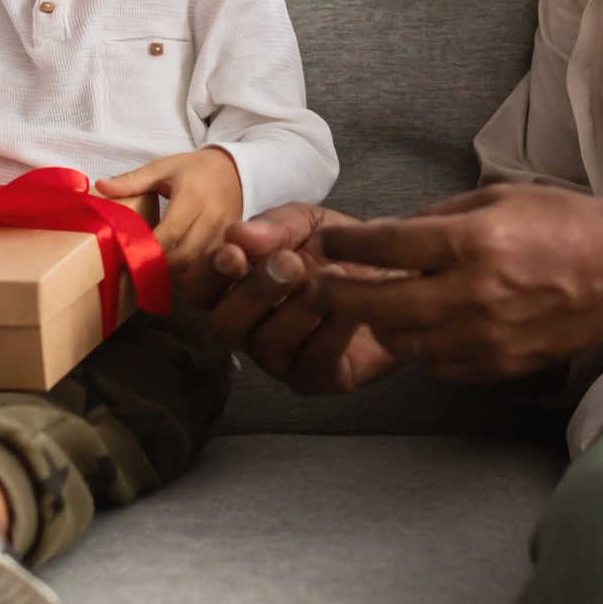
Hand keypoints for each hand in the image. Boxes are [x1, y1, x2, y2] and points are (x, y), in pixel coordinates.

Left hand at [98, 146, 245, 281]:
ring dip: (175, 273)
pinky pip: (209, 266)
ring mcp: (224, 232)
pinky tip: (176, 268)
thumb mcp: (163, 168)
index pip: (168, 233)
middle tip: (139, 267)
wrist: (233, 169)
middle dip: (160, 267)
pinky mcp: (230, 242)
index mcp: (191, 197)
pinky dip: (191, 272)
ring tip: (155, 270)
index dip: (148, 249)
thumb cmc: (194, 170)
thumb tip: (101, 186)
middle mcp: (211, 217)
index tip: (127, 256)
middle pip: (184, 256)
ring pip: (198, 266)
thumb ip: (132, 180)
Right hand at [187, 203, 402, 395]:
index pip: (200, 290)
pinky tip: (352, 304)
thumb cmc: (343, 251)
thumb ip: (275, 227)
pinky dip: (333, 328)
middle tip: (289, 264)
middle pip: (227, 325)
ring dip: (298, 309)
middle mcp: (253, 328)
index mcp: (239, 287)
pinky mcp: (321, 379)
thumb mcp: (308, 224)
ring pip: (269, 345)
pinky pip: (315, 360)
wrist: (402, 274)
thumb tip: (238, 235)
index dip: (210, 275)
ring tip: (331, 278)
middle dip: (255, 293)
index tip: (233, 254)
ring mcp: (284, 359)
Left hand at [307, 184, 602, 382]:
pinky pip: (438, 365)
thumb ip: (439, 218)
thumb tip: (388, 234)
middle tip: (315, 285)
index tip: (326, 242)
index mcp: (474, 242)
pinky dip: (421, 346)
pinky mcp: (500, 367)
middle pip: (379, 304)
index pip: (386, 246)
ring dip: (380, 323)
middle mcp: (475, 295)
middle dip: (338, 294)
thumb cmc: (568, 224)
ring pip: (404, 342)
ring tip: (371, 306)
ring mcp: (487, 338)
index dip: (346, 245)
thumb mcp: (501, 197)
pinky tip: (422, 326)